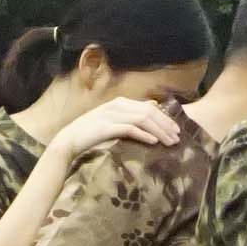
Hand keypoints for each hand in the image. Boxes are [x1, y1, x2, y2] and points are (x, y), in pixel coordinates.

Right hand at [49, 97, 183, 160]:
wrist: (68, 141)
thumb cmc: (91, 134)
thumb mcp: (112, 120)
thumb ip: (131, 114)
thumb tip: (152, 106)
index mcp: (120, 102)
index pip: (149, 107)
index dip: (165, 118)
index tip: (176, 130)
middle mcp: (117, 105)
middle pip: (149, 112)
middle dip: (166, 125)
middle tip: (178, 138)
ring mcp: (112, 115)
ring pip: (143, 120)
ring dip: (159, 131)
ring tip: (170, 142)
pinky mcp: (107, 127)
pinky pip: (130, 129)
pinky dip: (144, 135)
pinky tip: (154, 142)